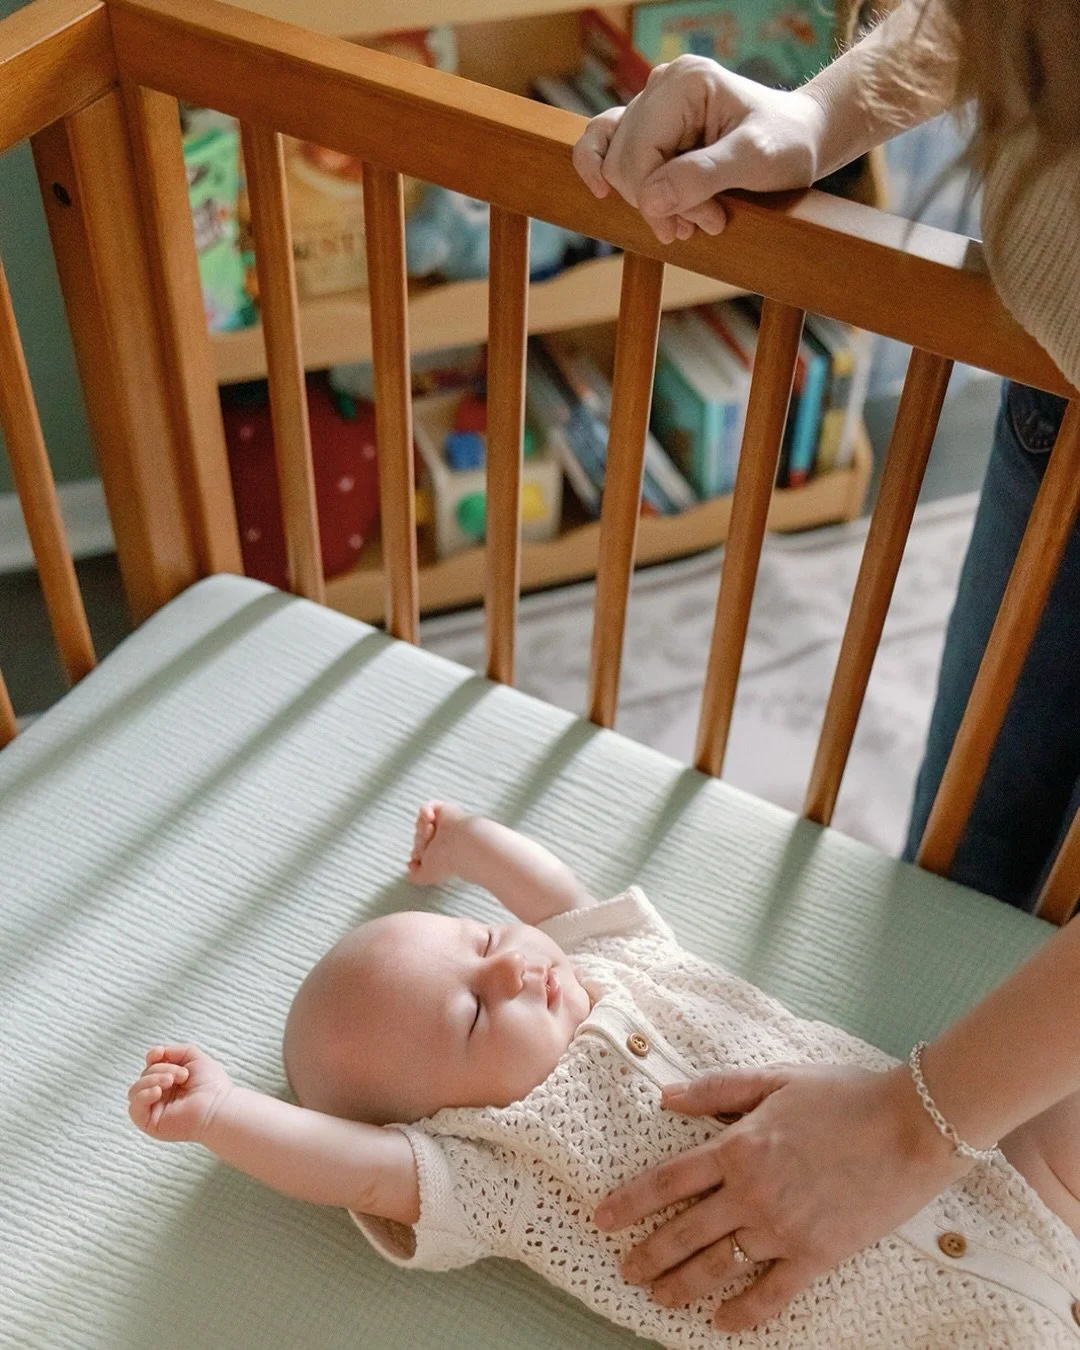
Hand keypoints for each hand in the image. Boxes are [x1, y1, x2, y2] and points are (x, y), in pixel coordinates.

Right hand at [128, 1044, 233, 1143]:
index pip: (150, 1065)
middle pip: (145, 1075)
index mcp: (169, 1081)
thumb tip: (157, 1053)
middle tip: (182, 1075)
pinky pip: (134, 1108)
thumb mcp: (194, 1057)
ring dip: (152, 1080)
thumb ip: (175, 1051)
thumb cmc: (211, 1084)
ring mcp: (154, 1109)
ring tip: (171, 1081)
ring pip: (135, 1090)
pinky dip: (143, 1096)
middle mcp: (160, 1095)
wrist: (217, 1106)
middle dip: (161, 1069)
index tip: (160, 1052)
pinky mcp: (150, 1123)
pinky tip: (158, 1092)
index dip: (152, 1056)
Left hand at [408, 800, 467, 885]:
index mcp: (439, 853)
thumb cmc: (446, 862)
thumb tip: (410, 864)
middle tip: (429, 842)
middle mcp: (442, 838)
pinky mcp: (446, 810)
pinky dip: (425, 811)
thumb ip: (415, 875)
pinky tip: (430, 819)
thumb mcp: (426, 876)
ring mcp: (444, 824)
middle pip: (418, 835)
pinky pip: (427, 806)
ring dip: (421, 827)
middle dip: (420, 839)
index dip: (418, 851)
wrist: (460, 845)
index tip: (423, 855)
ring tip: (431, 830)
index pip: (419, 849)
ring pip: (420, 822)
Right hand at [572, 57, 827, 243]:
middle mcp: (660, 86)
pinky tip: (607, 194)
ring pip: (614, 163)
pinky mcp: (648, 124)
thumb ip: (703, 176)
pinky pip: (605, 146)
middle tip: (707, 221)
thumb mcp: (756, 161)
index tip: (704, 222)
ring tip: (687, 220)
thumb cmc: (787, 144)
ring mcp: (651, 104)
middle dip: (660, 203)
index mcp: (684, 83)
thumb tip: (649, 201)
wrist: (800, 140)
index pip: (638, 154)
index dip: (659, 200)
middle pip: (623, 162)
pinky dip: (609, 177)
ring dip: (647, 201)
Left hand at [594, 1062, 969, 1331]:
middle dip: (647, 1254)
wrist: (911, 1125)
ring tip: (657, 1297)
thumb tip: (665, 1097)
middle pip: (683, 1232)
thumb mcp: (773, 1078)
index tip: (601, 1217)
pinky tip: (720, 1321)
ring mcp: (784, 1229)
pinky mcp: (817, 1256)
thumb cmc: (843, 1094)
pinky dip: (742, 1313)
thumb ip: (716, 1091)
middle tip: (624, 1268)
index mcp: (737, 1147)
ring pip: (718, 1267)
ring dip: (680, 1285)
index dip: (629, 1202)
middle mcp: (752, 1193)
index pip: (667, 1181)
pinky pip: (771, 1294)